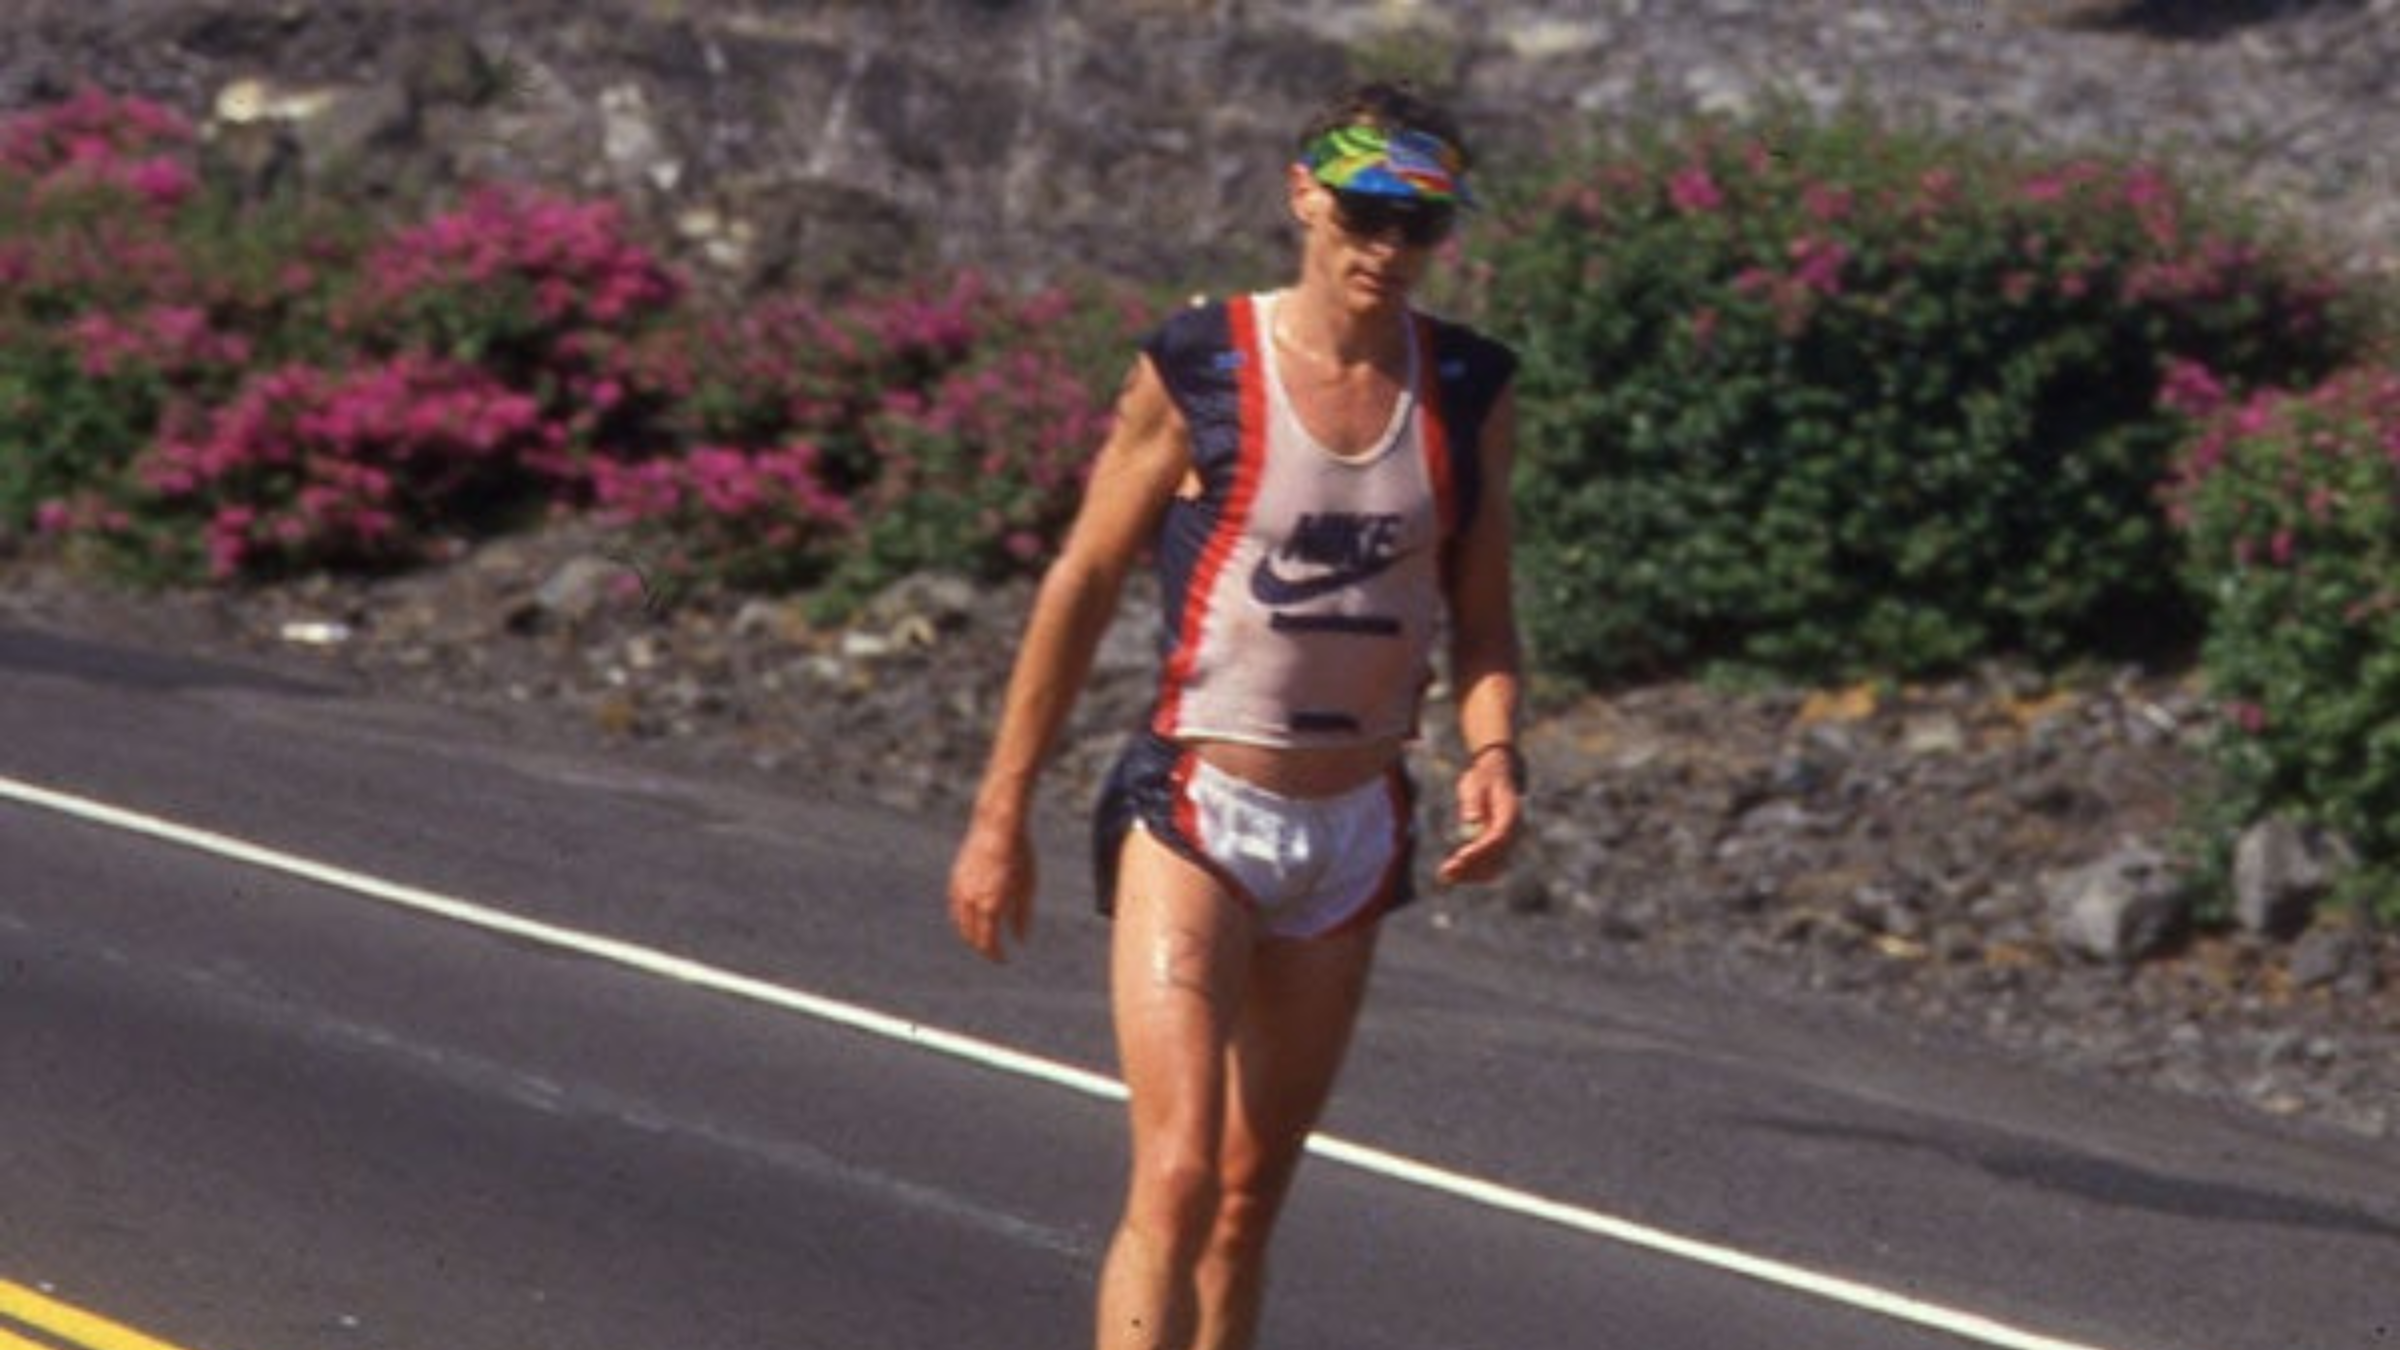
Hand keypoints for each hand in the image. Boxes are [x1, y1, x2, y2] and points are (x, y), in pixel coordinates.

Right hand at [948, 818, 1035, 961]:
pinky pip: (955, 907)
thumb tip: (1020, 940)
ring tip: (981, 940)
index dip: (996, 955)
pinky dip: (961, 919)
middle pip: (973, 936)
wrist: (997, 826)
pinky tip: (969, 920)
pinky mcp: (955, 879)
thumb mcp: (1028, 886)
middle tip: (994, 953)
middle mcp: (973, 901)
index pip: (989, 942)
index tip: (1004, 960)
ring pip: (960, 923)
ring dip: (970, 936)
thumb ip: (1022, 916)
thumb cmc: (1019, 854)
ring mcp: (961, 890)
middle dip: (983, 948)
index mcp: (992, 905)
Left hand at [1436, 749, 1523, 886]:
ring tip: (1444, 875)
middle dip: (1472, 866)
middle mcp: (1514, 831)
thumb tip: (1471, 820)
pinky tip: (1450, 874)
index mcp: (1511, 813)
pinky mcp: (1498, 848)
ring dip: (1470, 874)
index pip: (1499, 837)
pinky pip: (1488, 867)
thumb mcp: (1475, 783)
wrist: (1494, 776)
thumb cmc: (1482, 778)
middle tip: (1445, 872)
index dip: (1480, 850)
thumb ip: (1473, 802)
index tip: (1460, 857)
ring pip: (1493, 867)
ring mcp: (1508, 842)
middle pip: (1497, 857)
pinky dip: (1471, 872)